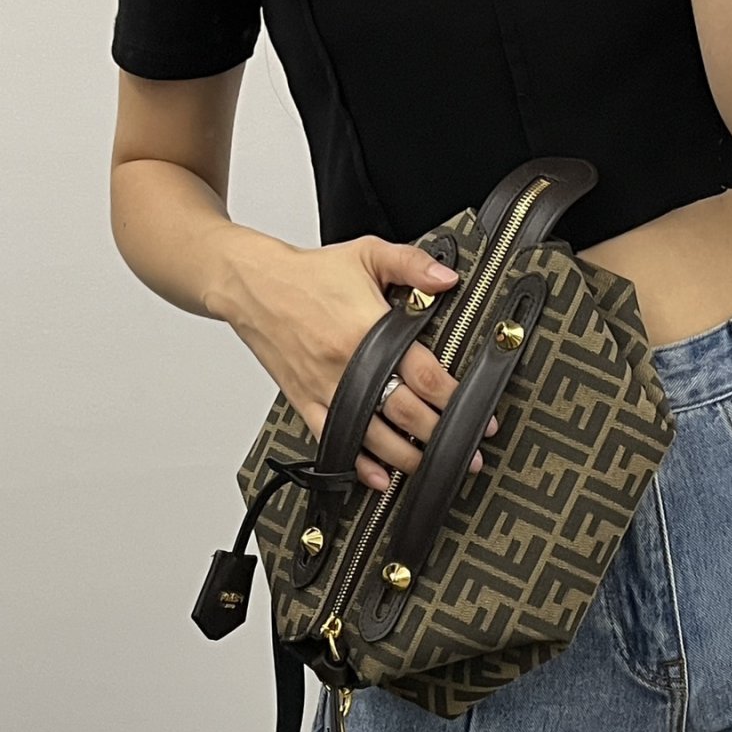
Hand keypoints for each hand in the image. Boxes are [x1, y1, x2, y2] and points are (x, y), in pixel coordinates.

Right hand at [220, 232, 498, 491]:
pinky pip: (332, 440)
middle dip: (440, 435)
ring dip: (406, 457)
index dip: (455, 399)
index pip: (423, 374)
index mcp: (367, 331)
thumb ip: (412, 264)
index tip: (479, 413)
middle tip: (467, 450)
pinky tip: (378, 476)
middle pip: (403, 413)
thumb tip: (448, 278)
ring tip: (432, 465)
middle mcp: (346, 366)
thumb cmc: (309, 274)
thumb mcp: (367, 254)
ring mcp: (324, 388)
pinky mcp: (305, 400)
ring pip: (371, 436)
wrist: (252, 285)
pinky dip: (357, 463)